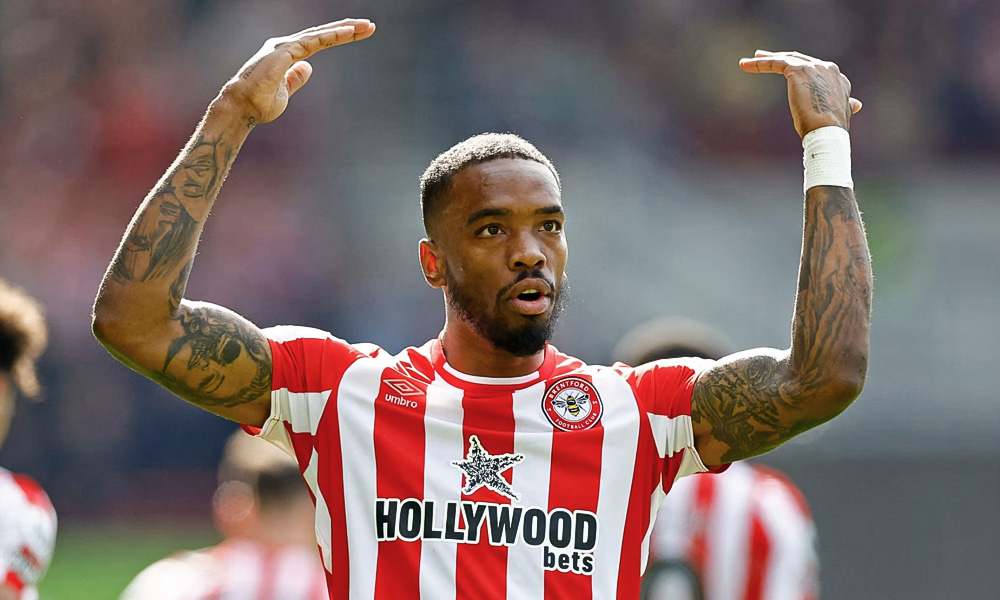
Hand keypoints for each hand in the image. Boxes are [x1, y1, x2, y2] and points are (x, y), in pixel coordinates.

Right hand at [220, 19, 375, 125]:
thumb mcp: (286, 92)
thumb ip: (296, 79)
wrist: (242, 108)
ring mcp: (285, 46)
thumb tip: (309, 67)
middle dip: (346, 28)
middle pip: (322, 33)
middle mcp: (286, 45)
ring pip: (321, 34)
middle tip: (369, 26)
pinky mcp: (285, 51)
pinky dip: (333, 35)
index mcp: (286, 54)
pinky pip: (315, 41)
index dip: (338, 36)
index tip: (357, 34)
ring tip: (366, 26)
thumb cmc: (259, 104)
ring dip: (345, 29)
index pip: (318, 41)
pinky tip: (349, 32)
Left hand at [739, 50, 860, 137]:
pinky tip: (744, 65)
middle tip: (763, 56)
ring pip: (785, 59)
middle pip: (800, 59)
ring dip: (766, 59)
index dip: (800, 69)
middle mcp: (828, 69)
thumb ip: (846, 105)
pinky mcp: (798, 71)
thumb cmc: (830, 131)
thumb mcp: (839, 114)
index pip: (816, 69)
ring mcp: (814, 67)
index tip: (788, 70)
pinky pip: (776, 63)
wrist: (828, 132)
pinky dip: (759, 64)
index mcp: (838, 79)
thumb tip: (857, 105)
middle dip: (781, 57)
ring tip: (749, 60)